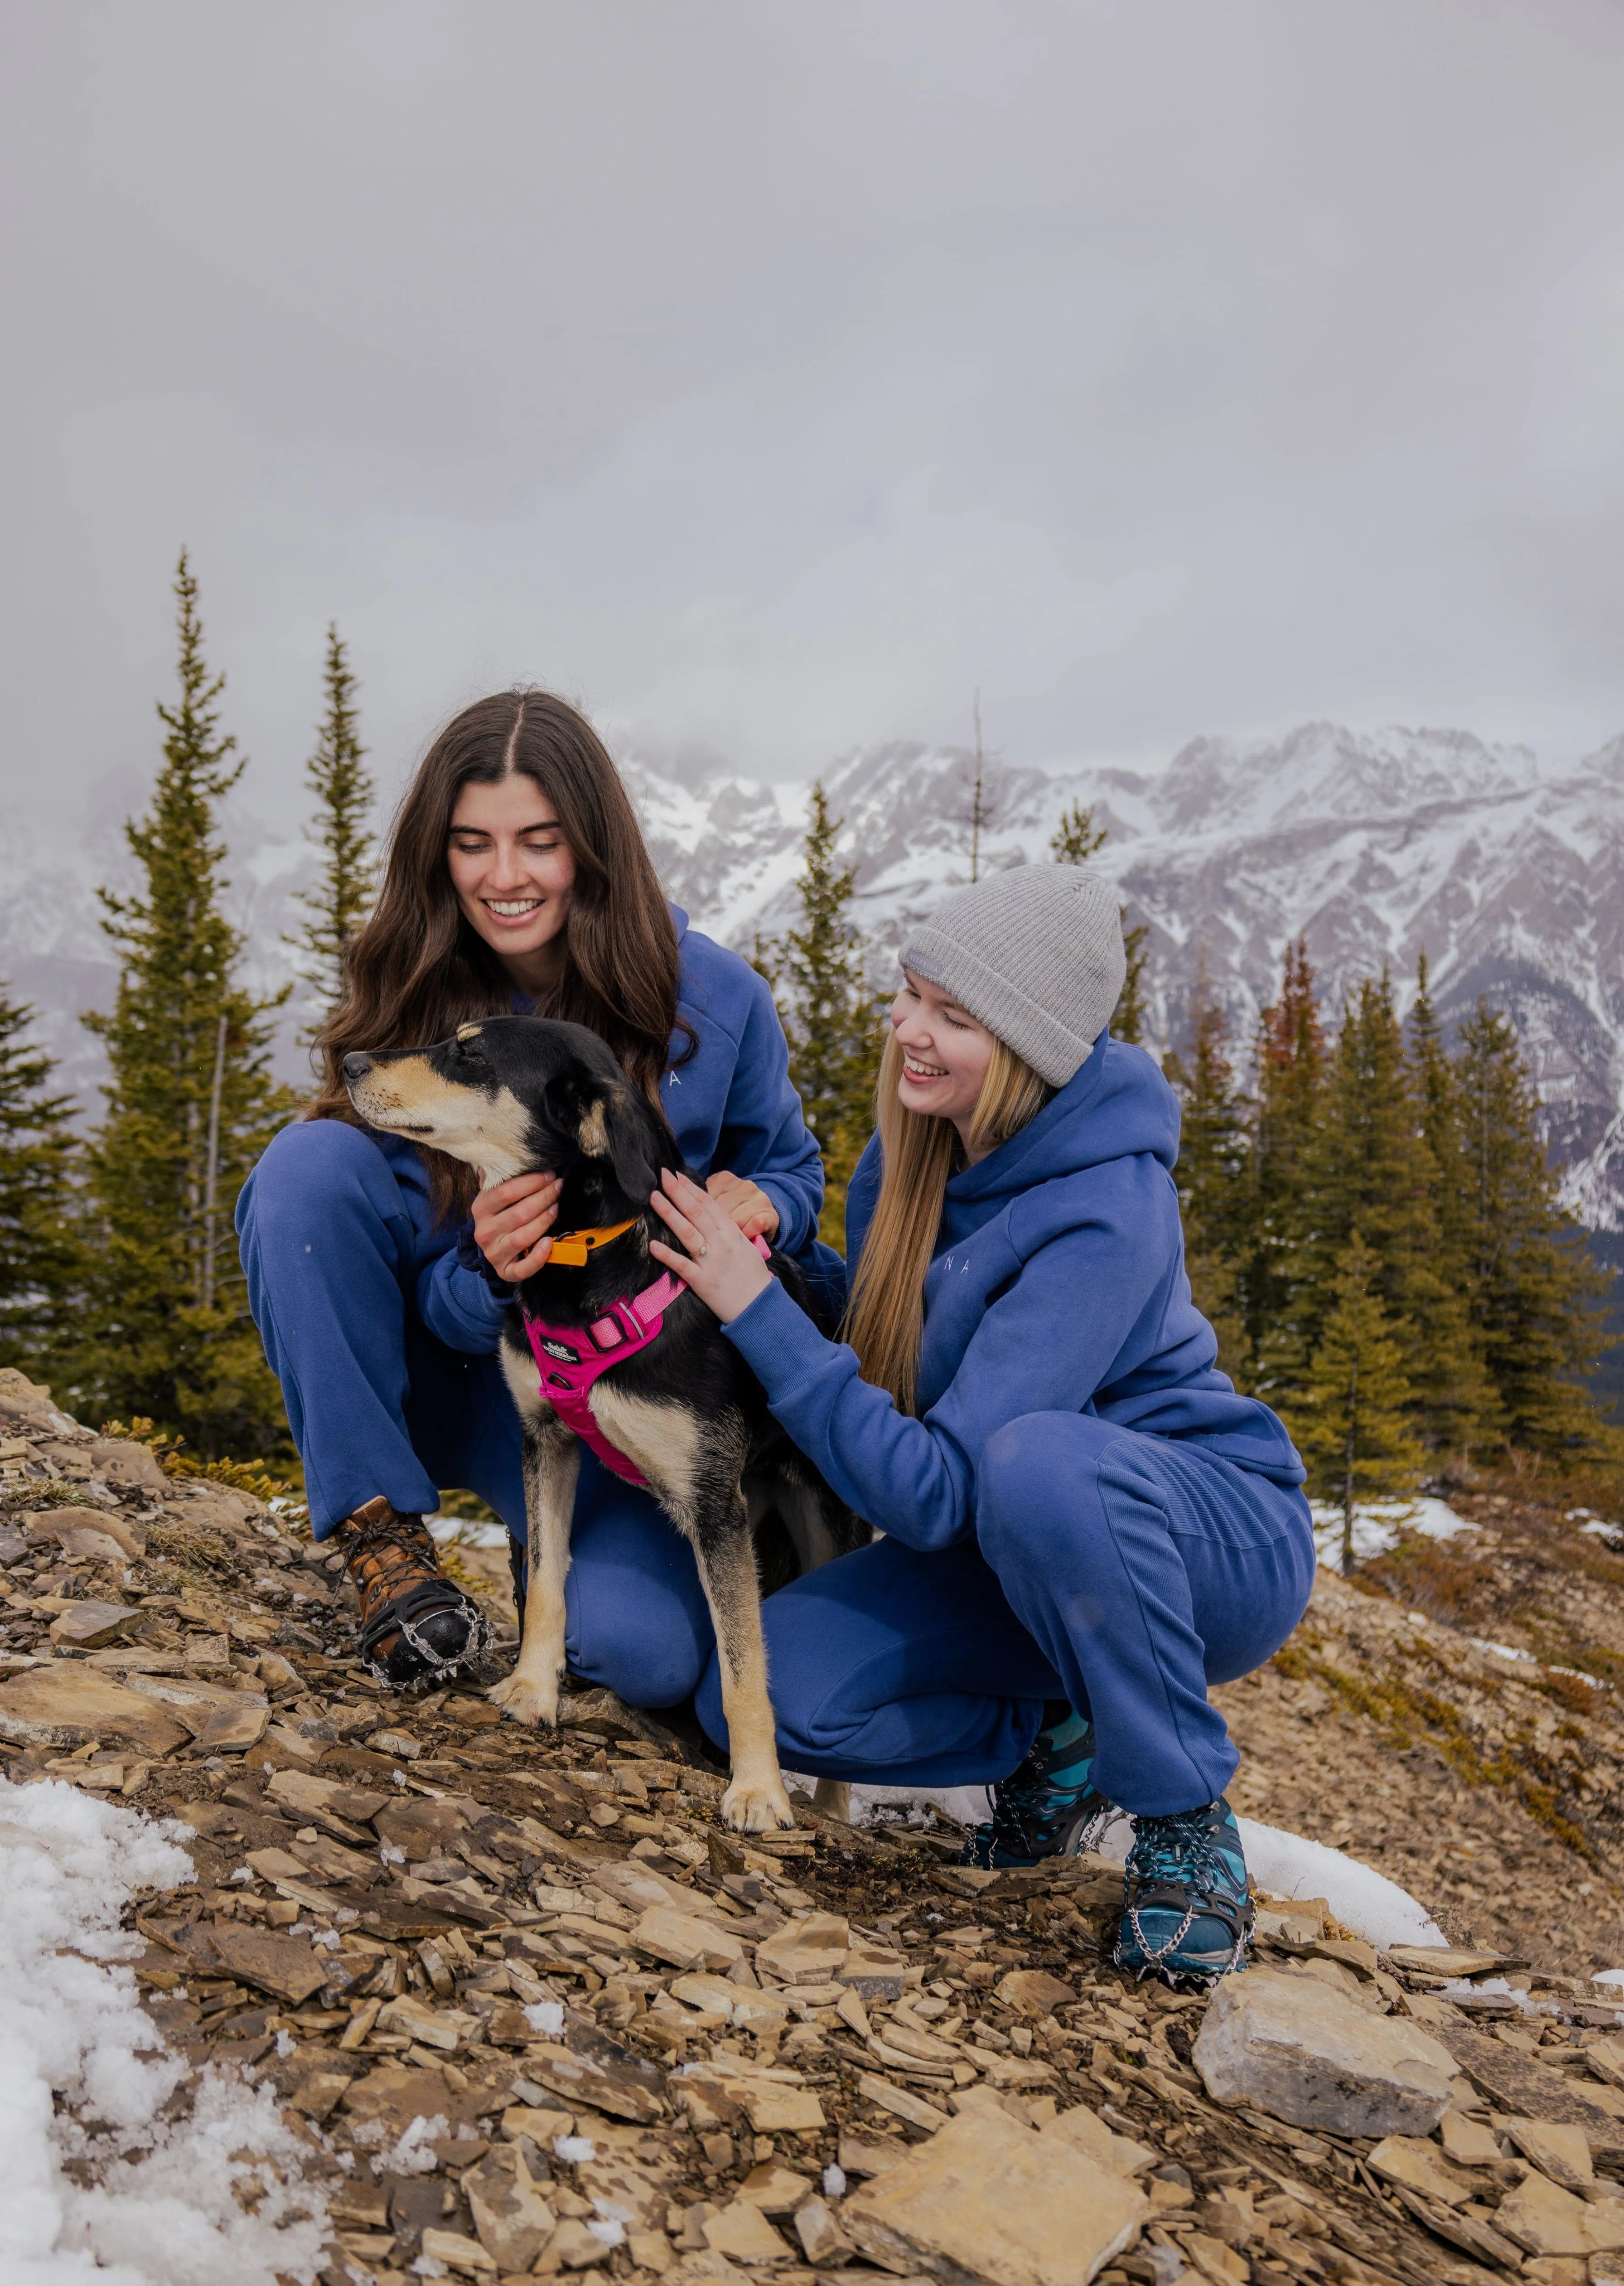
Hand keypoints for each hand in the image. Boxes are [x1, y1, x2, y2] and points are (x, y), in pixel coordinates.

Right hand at [472, 1171, 560, 1281]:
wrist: (495, 1249)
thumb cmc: (500, 1215)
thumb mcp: (495, 1196)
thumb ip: (498, 1178)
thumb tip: (503, 1154)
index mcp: (480, 1208)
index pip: (505, 1192)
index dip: (530, 1182)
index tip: (549, 1175)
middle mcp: (484, 1232)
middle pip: (518, 1213)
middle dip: (543, 1198)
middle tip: (558, 1187)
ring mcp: (494, 1253)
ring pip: (522, 1237)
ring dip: (544, 1221)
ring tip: (556, 1207)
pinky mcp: (505, 1271)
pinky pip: (523, 1268)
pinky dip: (538, 1256)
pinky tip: (549, 1242)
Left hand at [649, 1168, 775, 1322]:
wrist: (761, 1307)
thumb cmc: (754, 1277)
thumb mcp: (747, 1246)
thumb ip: (730, 1231)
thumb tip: (713, 1216)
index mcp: (732, 1232)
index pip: (709, 1205)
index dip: (691, 1189)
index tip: (677, 1176)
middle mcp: (722, 1243)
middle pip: (696, 1212)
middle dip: (678, 1192)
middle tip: (662, 1176)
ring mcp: (711, 1262)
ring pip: (687, 1232)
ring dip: (669, 1213)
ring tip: (654, 1198)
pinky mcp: (703, 1282)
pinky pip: (682, 1266)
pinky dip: (667, 1255)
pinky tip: (653, 1244)